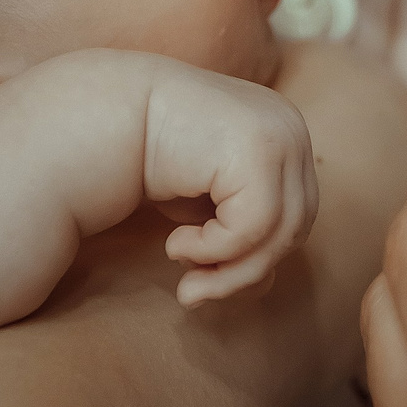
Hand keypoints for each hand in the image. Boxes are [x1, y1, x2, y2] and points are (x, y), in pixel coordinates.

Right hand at [141, 64, 319, 306]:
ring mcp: (280, 134)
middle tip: (191, 293)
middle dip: (243, 272)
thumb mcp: (208, 205)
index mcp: (287, 136)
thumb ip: (241, 235)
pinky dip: (214, 248)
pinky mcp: (258, 148)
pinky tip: (174, 242)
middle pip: (295, 227)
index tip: (206, 281)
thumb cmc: (155, 159)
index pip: (295, 216)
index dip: (256, 257)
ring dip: (227, 268)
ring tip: (178, 262)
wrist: (110, 114)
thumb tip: (266, 283)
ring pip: (279, 233)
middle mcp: (291, 128)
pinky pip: (254, 226)